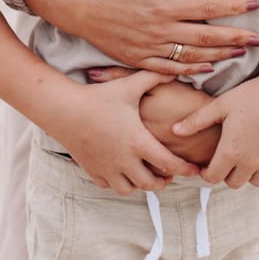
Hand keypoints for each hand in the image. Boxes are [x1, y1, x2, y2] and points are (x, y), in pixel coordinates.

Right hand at [22, 0, 258, 75]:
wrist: (75, 4)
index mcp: (163, 5)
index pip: (208, 9)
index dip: (233, 7)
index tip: (254, 4)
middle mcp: (160, 31)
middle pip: (207, 37)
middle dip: (235, 38)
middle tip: (258, 38)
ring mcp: (149, 49)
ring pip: (192, 56)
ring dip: (220, 55)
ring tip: (240, 53)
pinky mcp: (137, 59)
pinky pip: (170, 69)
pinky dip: (192, 69)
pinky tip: (208, 67)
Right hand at [46, 71, 199, 194]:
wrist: (64, 110)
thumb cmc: (98, 97)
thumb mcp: (129, 86)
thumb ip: (154, 78)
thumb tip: (174, 70)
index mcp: (138, 142)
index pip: (169, 164)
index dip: (185, 170)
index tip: (194, 170)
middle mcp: (124, 160)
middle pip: (151, 183)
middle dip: (163, 181)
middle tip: (169, 173)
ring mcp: (107, 167)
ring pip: (129, 189)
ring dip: (140, 184)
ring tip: (146, 173)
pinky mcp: (92, 170)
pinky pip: (110, 186)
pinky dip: (119, 182)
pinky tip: (123, 170)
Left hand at [173, 70, 258, 188]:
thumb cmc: (251, 95)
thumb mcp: (220, 105)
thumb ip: (196, 121)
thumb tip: (174, 130)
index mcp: (230, 152)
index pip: (212, 178)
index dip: (205, 173)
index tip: (205, 165)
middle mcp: (250, 163)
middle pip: (232, 183)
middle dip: (225, 174)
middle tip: (223, 158)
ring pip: (252, 181)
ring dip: (245, 173)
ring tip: (242, 156)